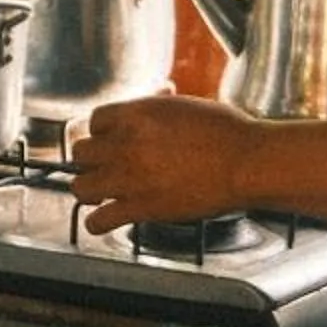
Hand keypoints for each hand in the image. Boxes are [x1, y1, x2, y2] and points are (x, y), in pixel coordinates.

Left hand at [70, 94, 250, 232]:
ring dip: (90, 189)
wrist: (245, 163)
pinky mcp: (141, 208)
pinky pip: (98, 220)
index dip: (101, 132)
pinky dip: (97, 222)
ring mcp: (130, 177)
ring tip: (99, 192)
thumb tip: (150, 104)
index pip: (95, 120)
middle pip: (81, 152)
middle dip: (92, 159)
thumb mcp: (184, 106)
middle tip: (102, 166)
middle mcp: (126, 143)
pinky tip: (104, 220)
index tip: (108, 141)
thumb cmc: (226, 132)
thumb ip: (156, 109)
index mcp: (137, 113)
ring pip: (81, 186)